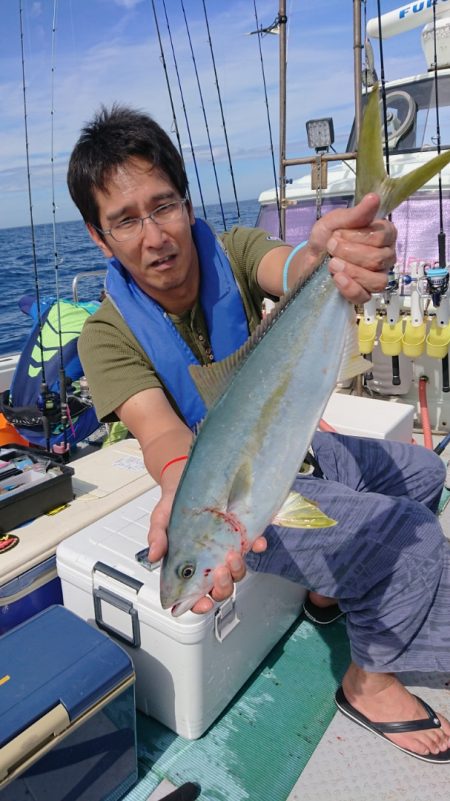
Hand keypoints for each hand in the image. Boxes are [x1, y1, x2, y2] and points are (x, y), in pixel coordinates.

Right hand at [148, 493, 266, 613]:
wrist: (187, 483)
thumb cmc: (173, 507)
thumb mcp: (160, 521)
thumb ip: (157, 538)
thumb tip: (154, 555)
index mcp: (190, 567)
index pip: (196, 595)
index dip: (200, 604)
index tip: (204, 603)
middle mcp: (210, 562)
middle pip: (221, 587)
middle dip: (222, 586)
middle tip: (218, 572)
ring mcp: (226, 550)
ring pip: (238, 571)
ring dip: (237, 569)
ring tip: (231, 554)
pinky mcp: (240, 535)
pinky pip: (253, 545)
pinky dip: (257, 546)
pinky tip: (256, 541)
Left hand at [308, 193, 396, 303]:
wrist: (308, 260)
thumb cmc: (326, 238)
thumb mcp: (335, 221)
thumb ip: (356, 213)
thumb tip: (374, 197)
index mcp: (383, 235)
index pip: (384, 236)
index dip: (358, 236)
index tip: (338, 233)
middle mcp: (385, 257)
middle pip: (379, 259)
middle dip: (350, 252)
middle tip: (331, 247)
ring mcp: (377, 277)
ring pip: (377, 280)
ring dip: (352, 271)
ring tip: (332, 264)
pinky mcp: (365, 295)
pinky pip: (365, 296)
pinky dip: (350, 288)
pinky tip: (337, 278)